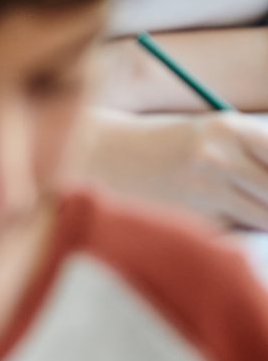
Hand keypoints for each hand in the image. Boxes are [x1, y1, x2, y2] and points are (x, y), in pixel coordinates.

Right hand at [88, 109, 267, 228]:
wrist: (108, 159)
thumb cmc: (172, 146)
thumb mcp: (215, 134)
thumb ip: (255, 155)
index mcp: (228, 128)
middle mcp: (219, 158)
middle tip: (262, 199)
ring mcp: (205, 192)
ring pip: (266, 219)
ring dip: (263, 218)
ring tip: (242, 205)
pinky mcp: (193, 222)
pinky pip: (238, 232)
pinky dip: (237, 230)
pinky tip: (216, 215)